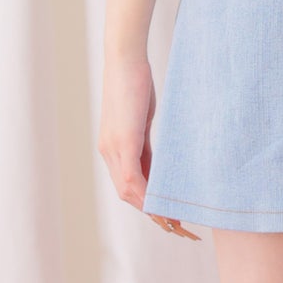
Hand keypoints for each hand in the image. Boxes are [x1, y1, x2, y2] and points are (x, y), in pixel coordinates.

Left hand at [97, 51, 201, 241]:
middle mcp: (109, 151)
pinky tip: (161, 202)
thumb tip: (155, 161)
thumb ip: (144, 142)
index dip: (147, 200)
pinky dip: (146, 193)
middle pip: (127, 193)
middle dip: (150, 210)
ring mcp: (114, 147)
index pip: (129, 184)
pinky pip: (133, 177)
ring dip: (150, 207)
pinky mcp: (123, 140)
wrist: (125, 59)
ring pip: (129, 190)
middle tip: (174, 223)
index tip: (166, 211)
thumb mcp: (141, 118)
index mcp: (113, 146)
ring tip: (171, 220)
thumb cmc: (135, 82)